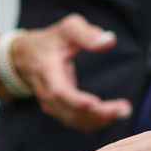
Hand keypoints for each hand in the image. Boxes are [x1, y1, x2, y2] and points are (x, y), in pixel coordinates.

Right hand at [16, 14, 131, 130]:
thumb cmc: (51, 41)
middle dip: (97, 113)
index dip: (77, 101)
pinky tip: (112, 115)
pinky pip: (75, 121)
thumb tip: (109, 40)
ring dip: (99, 120)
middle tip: (125, 109)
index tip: (97, 103)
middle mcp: (46, 92)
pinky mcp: (57, 110)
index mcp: (47, 71)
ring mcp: (50, 104)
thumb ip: (87, 34)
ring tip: (124, 111)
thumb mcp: (67, 29)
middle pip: (69, 111)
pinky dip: (93, 122)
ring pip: (73, 120)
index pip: (59, 92)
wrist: (25, 57)